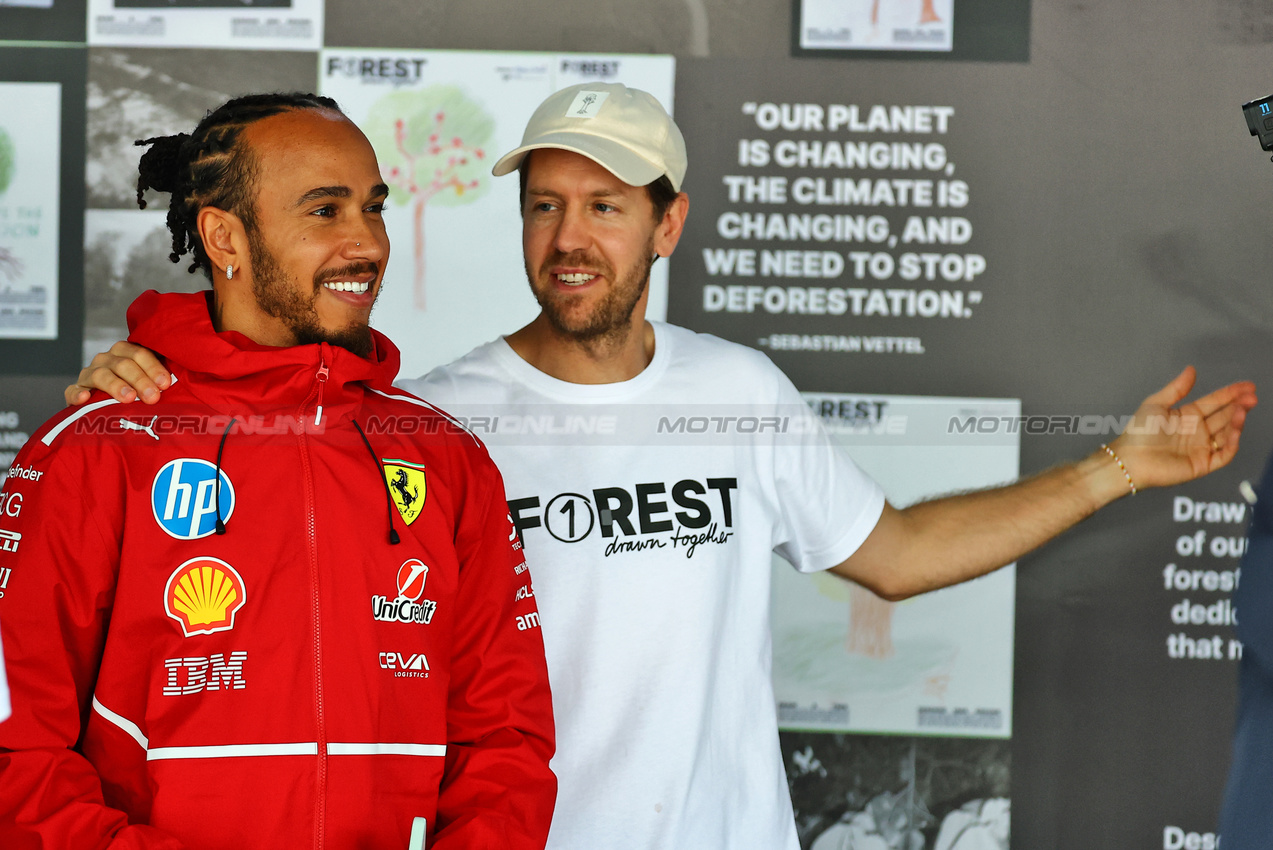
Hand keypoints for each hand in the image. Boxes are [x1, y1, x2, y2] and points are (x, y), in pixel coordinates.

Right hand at [65, 341, 170, 405]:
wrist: (108, 407)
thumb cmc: (139, 392)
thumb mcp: (151, 381)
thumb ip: (162, 378)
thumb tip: (184, 380)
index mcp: (125, 352)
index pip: (139, 353)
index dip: (153, 368)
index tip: (165, 384)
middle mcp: (107, 360)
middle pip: (123, 364)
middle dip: (140, 380)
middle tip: (153, 397)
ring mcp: (89, 374)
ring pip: (101, 374)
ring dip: (116, 385)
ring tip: (128, 398)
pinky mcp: (76, 391)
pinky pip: (72, 390)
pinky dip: (77, 393)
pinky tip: (85, 398)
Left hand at [1107, 366, 1257, 489]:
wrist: (1130, 459)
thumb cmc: (1139, 432)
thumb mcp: (1156, 404)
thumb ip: (1177, 388)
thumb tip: (1192, 369)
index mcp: (1188, 415)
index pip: (1214, 402)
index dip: (1230, 394)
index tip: (1248, 386)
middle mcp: (1198, 431)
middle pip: (1224, 416)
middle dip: (1239, 406)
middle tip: (1251, 397)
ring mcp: (1201, 448)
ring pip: (1227, 434)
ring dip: (1237, 422)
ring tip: (1243, 409)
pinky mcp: (1203, 464)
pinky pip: (1224, 454)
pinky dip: (1232, 443)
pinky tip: (1235, 429)